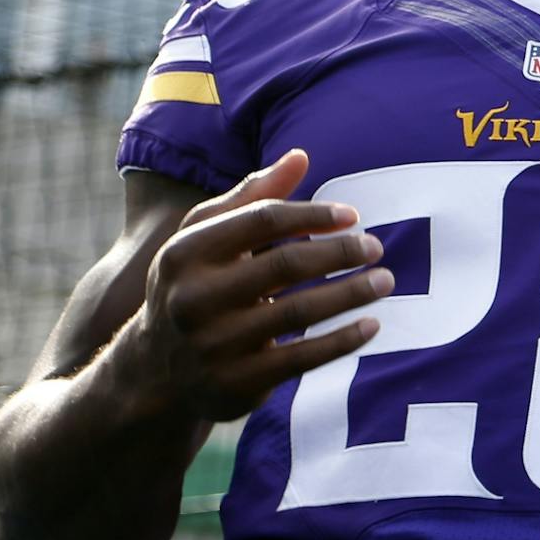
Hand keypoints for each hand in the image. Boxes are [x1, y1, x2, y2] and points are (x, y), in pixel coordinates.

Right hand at [121, 150, 389, 421]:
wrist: (154, 370)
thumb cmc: (195, 284)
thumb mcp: (206, 237)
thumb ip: (252, 196)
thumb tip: (300, 156)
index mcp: (185, 252)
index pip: (262, 220)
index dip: (313, 214)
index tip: (353, 216)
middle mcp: (193, 299)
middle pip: (285, 265)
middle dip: (339, 253)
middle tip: (377, 248)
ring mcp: (213, 345)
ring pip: (298, 313)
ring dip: (350, 294)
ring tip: (385, 281)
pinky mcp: (235, 383)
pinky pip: (301, 359)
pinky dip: (341, 341)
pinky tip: (372, 325)